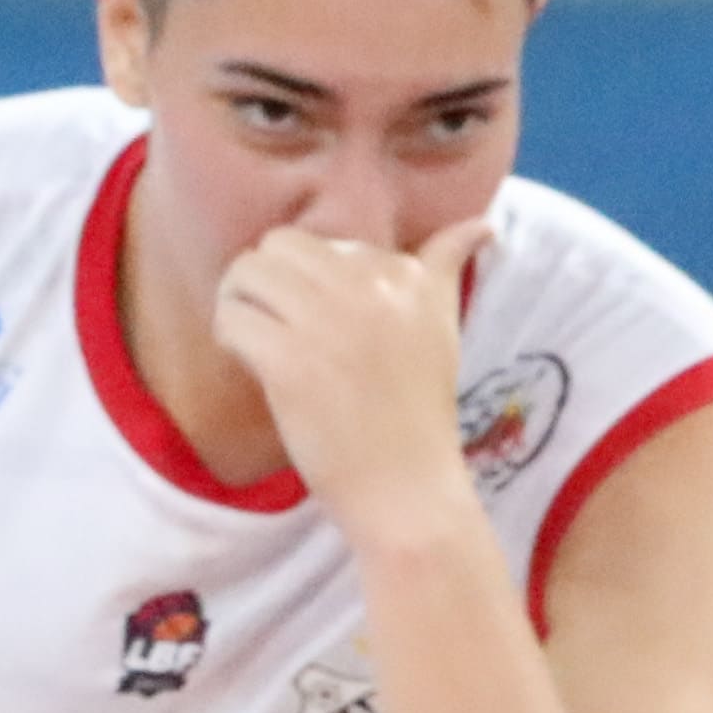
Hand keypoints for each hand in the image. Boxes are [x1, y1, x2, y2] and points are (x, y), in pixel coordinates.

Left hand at [211, 216, 491, 551]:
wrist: (407, 486)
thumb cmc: (417, 412)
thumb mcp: (443, 327)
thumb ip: (445, 268)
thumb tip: (484, 226)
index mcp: (409, 277)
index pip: (331, 242)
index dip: (311, 279)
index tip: (320, 321)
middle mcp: (371, 288)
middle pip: (280, 244)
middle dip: (263, 277)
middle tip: (269, 318)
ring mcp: (328, 322)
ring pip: (248, 272)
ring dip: (238, 301)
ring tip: (254, 336)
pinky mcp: (289, 361)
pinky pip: (232, 318)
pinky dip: (229, 336)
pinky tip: (248, 361)